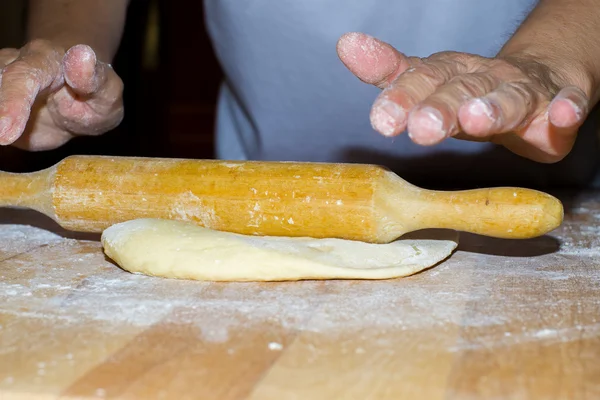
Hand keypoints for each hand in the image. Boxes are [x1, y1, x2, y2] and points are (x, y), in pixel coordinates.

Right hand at [0, 40, 123, 150]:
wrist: (79, 101)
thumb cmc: (96, 95)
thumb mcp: (107, 92)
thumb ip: (94, 78)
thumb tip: (82, 54)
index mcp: (46, 59)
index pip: (25, 74)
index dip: (13, 101)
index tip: (6, 132)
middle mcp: (15, 64)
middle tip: (3, 139)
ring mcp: (1, 82)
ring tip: (5, 136)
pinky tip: (4, 137)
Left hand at [337, 32, 589, 162]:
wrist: (537, 83)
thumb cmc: (472, 92)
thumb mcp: (430, 84)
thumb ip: (392, 73)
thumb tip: (346, 44)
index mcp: (449, 74)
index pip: (421, 79)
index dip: (401, 97)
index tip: (381, 120)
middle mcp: (483, 77)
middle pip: (459, 89)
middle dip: (438, 108)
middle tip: (420, 129)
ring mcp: (523, 89)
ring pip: (509, 96)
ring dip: (493, 107)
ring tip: (476, 119)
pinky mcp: (558, 104)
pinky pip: (565, 106)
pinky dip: (565, 111)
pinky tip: (563, 115)